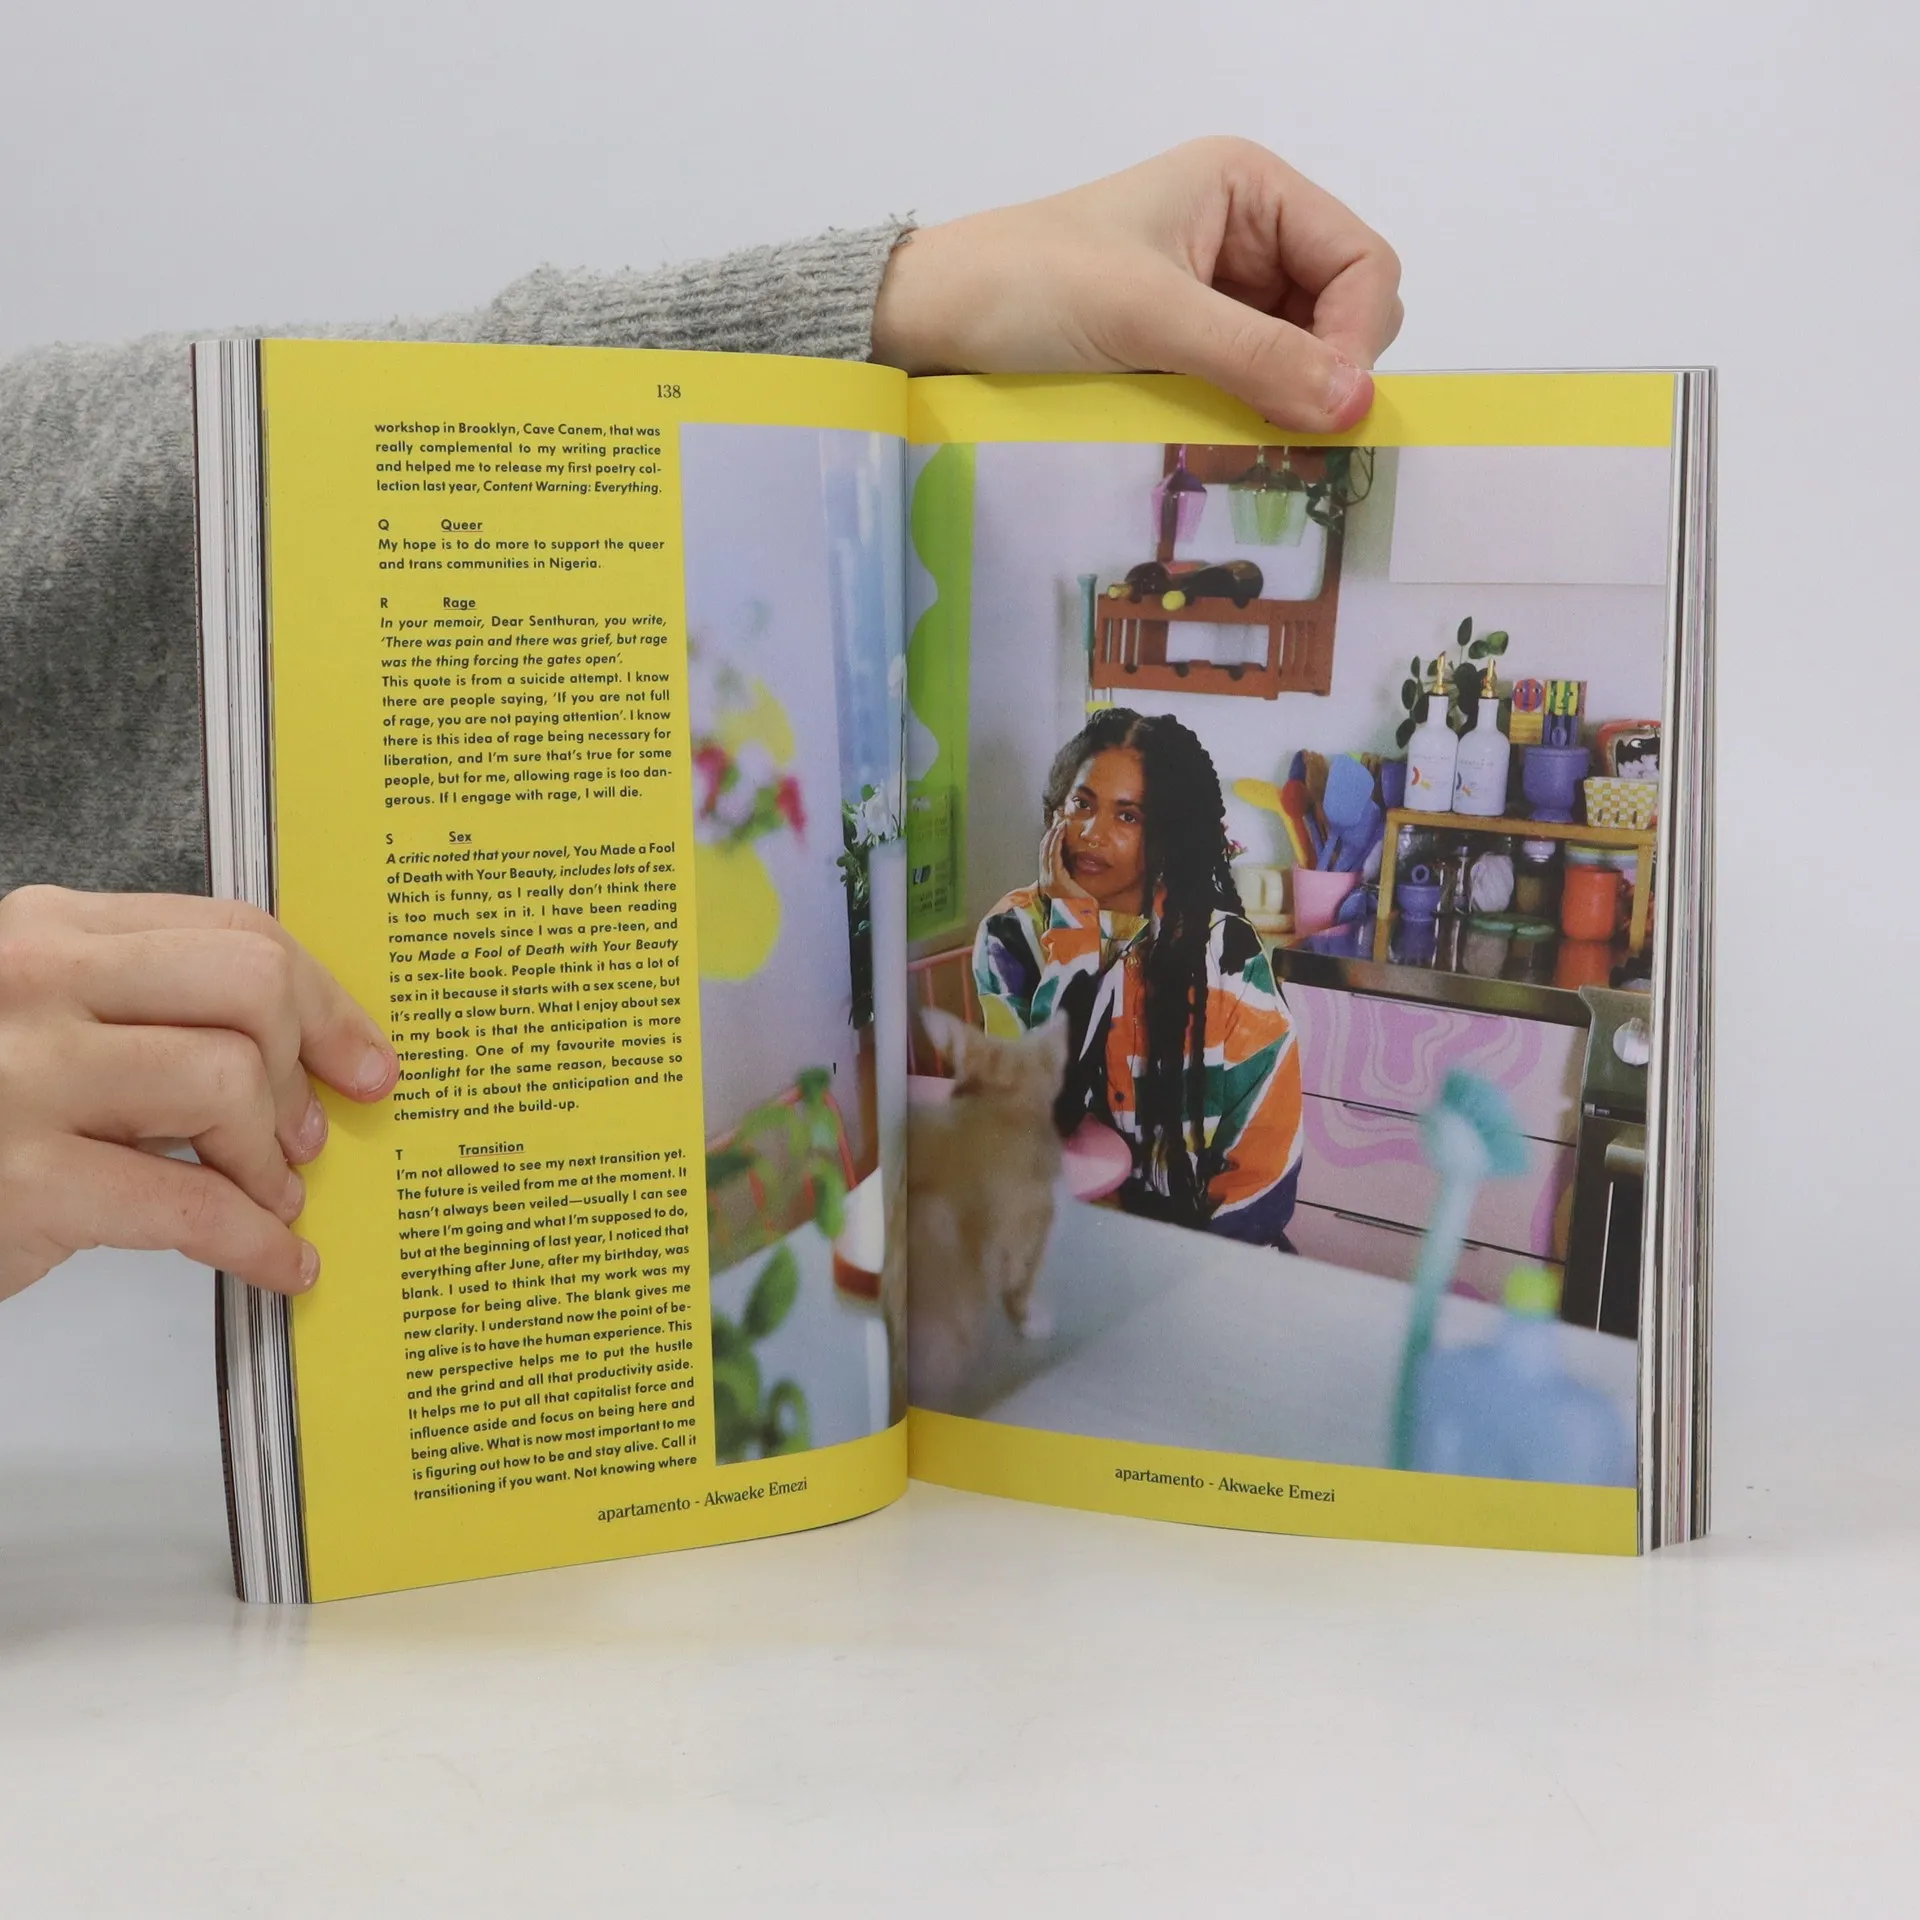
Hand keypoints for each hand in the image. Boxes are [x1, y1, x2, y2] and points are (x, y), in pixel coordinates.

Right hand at [0, 887, 397, 1302]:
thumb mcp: (46, 1023)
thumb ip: (154, 1008)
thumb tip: (312, 1048)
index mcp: (49, 929)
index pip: (235, 932)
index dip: (324, 1000)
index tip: (363, 1056)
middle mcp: (31, 982)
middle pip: (250, 986)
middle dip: (304, 1066)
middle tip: (308, 1132)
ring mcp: (22, 1077)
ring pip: (229, 1081)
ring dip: (271, 1159)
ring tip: (267, 1195)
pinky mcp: (25, 1181)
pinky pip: (194, 1203)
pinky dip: (258, 1241)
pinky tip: (279, 1261)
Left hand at [872, 137, 1401, 433]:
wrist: (936, 321)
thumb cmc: (1029, 287)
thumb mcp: (1147, 314)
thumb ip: (1254, 354)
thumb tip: (1354, 403)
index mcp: (1251, 190)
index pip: (1362, 262)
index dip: (1357, 336)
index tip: (1326, 402)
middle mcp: (1249, 238)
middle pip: (1343, 316)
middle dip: (1326, 374)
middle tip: (1287, 432)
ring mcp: (1221, 299)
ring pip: (1302, 363)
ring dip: (1288, 405)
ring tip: (1253, 448)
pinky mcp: (1191, 354)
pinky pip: (1253, 392)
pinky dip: (1252, 422)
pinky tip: (1228, 448)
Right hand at [1039, 814, 1095, 904]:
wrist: (1083, 921)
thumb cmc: (1082, 906)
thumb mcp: (1074, 888)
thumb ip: (1070, 877)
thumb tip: (1073, 864)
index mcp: (1048, 882)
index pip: (1045, 857)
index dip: (1049, 842)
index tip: (1056, 830)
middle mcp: (1045, 880)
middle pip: (1043, 852)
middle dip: (1049, 836)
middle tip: (1058, 823)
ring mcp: (1049, 880)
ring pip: (1047, 851)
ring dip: (1053, 836)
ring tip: (1060, 825)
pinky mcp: (1056, 879)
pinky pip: (1054, 855)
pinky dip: (1056, 842)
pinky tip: (1061, 833)